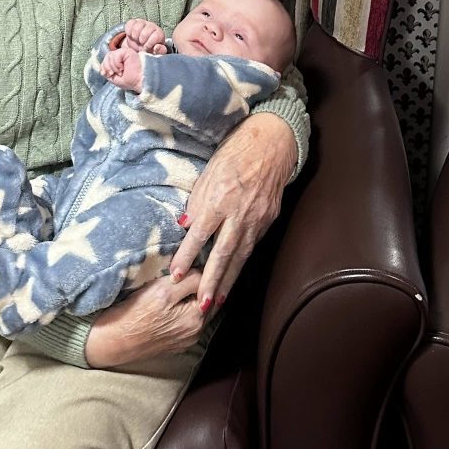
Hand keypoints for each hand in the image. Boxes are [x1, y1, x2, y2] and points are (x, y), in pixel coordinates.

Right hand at [84, 271, 206, 367]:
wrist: (115, 339)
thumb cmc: (136, 312)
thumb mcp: (163, 289)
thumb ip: (190, 280)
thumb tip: (206, 271)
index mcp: (197, 317)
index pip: (212, 286)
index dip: (206, 270)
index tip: (198, 258)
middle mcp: (197, 332)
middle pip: (209, 300)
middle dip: (204, 285)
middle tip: (193, 267)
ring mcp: (187, 339)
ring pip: (199, 310)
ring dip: (195, 297)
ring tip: (183, 283)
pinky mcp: (177, 343)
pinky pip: (189, 321)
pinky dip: (187, 309)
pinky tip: (175, 302)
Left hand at [100, 46, 142, 91]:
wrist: (139, 81)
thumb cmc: (130, 81)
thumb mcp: (114, 78)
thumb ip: (107, 72)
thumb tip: (100, 69)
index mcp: (117, 61)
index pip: (105, 60)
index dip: (104, 67)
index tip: (109, 75)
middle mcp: (120, 56)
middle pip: (106, 57)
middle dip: (107, 67)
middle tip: (114, 74)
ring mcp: (123, 53)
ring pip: (109, 55)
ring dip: (113, 66)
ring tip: (120, 71)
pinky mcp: (127, 51)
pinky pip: (115, 54)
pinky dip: (117, 63)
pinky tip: (123, 68)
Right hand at [124, 19, 166, 54]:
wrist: (138, 46)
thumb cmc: (148, 49)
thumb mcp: (155, 52)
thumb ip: (159, 51)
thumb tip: (157, 47)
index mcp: (159, 34)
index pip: (156, 36)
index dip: (149, 44)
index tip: (146, 48)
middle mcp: (152, 26)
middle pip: (145, 32)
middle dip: (141, 41)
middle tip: (141, 44)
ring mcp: (143, 23)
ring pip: (137, 27)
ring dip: (135, 36)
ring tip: (136, 41)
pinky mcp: (134, 22)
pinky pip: (130, 23)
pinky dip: (129, 31)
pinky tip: (131, 36)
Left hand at [170, 113, 295, 311]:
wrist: (272, 144)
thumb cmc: (234, 153)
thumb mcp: (208, 172)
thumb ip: (197, 201)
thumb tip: (185, 225)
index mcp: (220, 198)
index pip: (200, 234)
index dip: (187, 255)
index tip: (176, 274)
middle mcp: (240, 212)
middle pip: (223, 253)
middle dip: (212, 281)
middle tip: (201, 304)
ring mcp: (258, 218)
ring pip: (241, 256)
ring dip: (228, 280)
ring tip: (218, 301)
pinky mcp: (269, 219)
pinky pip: (252, 245)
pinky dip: (242, 263)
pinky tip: (233, 276)